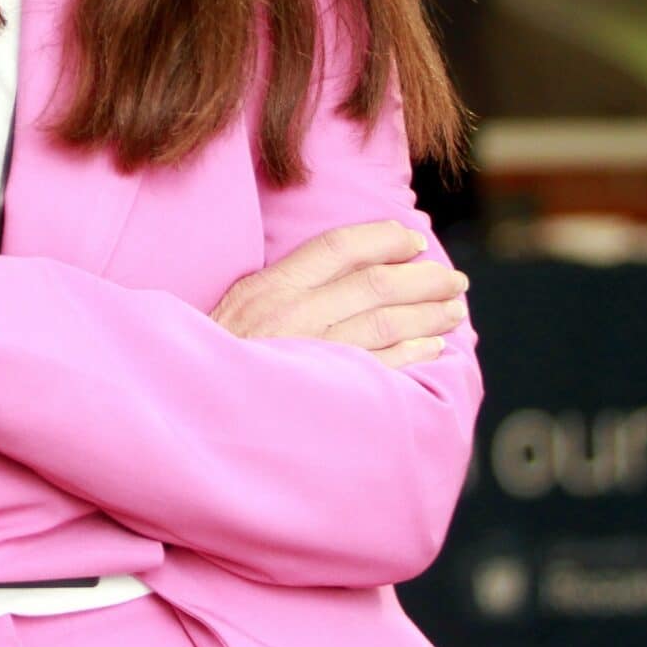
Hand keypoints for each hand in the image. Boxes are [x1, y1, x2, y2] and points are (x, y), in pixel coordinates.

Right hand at [212, 219, 466, 369]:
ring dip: (428, 314)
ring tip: (454, 310)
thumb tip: (337, 270)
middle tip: (454, 279)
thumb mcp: (237, 308)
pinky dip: (412, 353)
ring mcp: (310, 351)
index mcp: (270, 287)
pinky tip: (433, 348)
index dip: (382, 239)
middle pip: (374, 283)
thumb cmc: (215, 357)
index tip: (412, 241)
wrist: (192, 407)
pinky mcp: (323, 389)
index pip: (337, 246)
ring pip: (385, 321)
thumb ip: (282, 288)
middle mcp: (293, 313)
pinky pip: (381, 366)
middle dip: (423, 278)